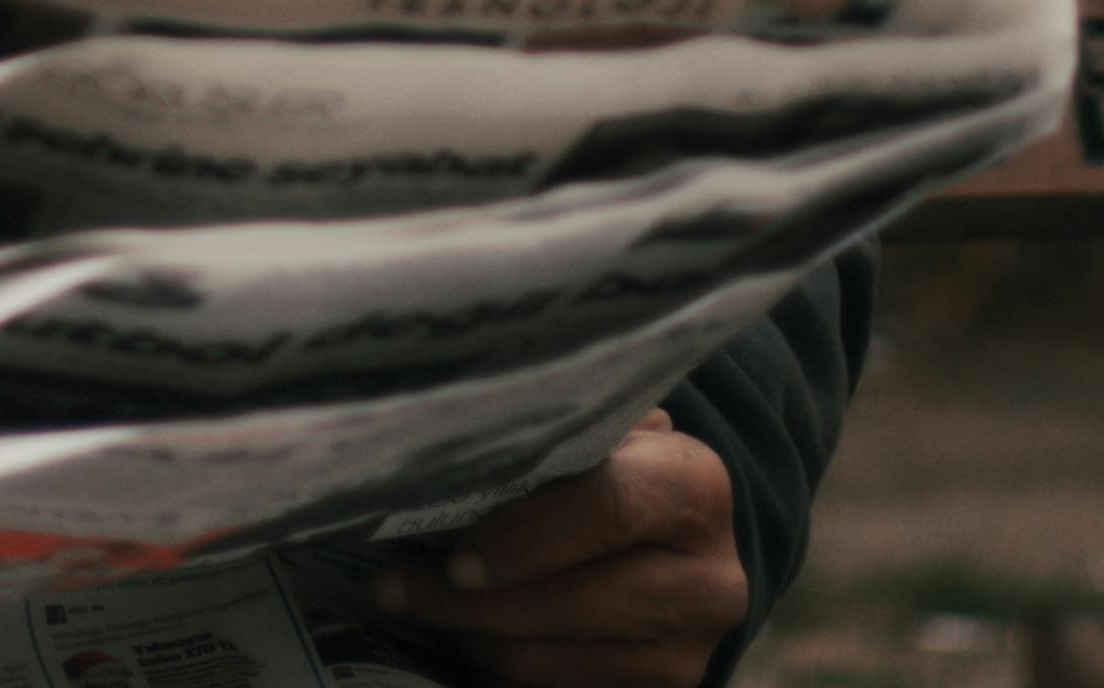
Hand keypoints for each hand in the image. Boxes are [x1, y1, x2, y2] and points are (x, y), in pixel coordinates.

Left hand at [365, 417, 744, 687]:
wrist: (679, 549)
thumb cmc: (619, 472)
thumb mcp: (605, 440)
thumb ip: (554, 441)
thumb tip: (451, 449)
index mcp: (696, 488)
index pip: (608, 508)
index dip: (526, 535)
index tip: (455, 557)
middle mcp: (710, 580)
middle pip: (573, 600)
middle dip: (470, 600)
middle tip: (393, 584)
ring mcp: (688, 651)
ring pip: (550, 658)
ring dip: (469, 635)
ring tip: (412, 602)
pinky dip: (495, 663)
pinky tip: (459, 631)